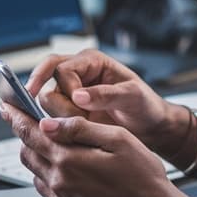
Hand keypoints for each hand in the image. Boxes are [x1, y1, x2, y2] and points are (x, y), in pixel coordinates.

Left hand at [0, 104, 187, 196]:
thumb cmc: (143, 178)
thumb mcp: (118, 140)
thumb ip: (80, 129)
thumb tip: (48, 123)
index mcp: (69, 160)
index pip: (31, 133)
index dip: (16, 117)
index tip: (7, 106)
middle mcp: (60, 184)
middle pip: (27, 153)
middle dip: (26, 135)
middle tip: (31, 123)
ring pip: (36, 174)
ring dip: (39, 157)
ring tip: (56, 147)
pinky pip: (50, 194)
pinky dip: (52, 179)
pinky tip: (70, 173)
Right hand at [26, 49, 187, 154]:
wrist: (149, 127)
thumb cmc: (145, 106)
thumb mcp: (132, 97)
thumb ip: (106, 94)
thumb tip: (77, 96)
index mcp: (93, 61)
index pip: (63, 68)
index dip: (67, 89)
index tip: (81, 110)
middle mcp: (78, 72)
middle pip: (48, 81)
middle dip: (60, 105)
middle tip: (80, 122)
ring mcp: (71, 91)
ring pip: (47, 99)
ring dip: (59, 116)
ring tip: (82, 129)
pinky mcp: (69, 109)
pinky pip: (51, 113)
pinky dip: (56, 124)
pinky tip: (68, 135)